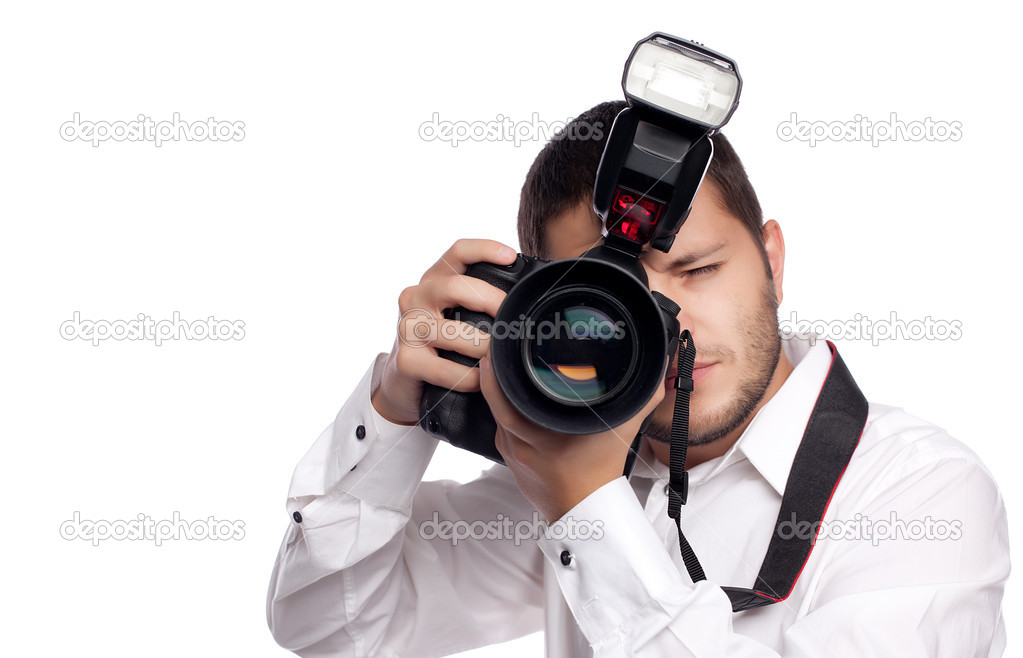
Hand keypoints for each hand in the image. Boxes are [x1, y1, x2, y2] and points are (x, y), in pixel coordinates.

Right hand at [371, 239, 517, 425]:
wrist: (404, 383)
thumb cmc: (442, 347)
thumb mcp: (457, 316)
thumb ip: (481, 303)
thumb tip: (527, 300)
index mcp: (434, 281)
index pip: (457, 253)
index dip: (484, 249)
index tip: (510, 256)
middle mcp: (416, 297)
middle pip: (454, 286)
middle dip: (490, 300)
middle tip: (512, 318)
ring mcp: (407, 328)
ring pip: (452, 331)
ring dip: (483, 346)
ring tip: (499, 356)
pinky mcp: (405, 359)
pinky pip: (445, 368)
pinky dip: (469, 376)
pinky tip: (480, 380)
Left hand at [478, 353, 665, 521]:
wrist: (586, 512)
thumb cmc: (601, 473)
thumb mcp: (622, 433)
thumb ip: (641, 400)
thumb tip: (657, 373)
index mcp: (543, 436)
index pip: (506, 403)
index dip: (496, 379)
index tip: (495, 357)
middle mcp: (522, 445)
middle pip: (495, 407)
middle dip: (492, 379)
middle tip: (493, 355)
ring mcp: (514, 456)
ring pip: (497, 420)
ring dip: (498, 398)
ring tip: (502, 373)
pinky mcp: (512, 463)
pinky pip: (503, 433)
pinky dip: (506, 416)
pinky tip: (514, 404)